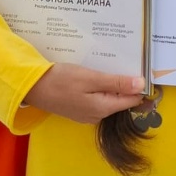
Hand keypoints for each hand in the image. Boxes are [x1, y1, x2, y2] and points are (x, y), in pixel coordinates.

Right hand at [23, 63, 144, 123]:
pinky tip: (96, 75)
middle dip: (125, 83)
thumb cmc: (61, 81)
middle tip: (125, 60)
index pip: (132, 99)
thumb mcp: (90, 78)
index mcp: (103, 108)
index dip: (139, 85)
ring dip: (112, 84)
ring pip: (109, 98)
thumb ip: (116, 83)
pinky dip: (100, 87)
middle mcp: (98, 115)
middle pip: (121, 99)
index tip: (141, 67)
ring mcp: (87, 114)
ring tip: (111, 64)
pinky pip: (97, 98)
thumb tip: (142, 85)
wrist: (32, 88)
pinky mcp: (79, 109)